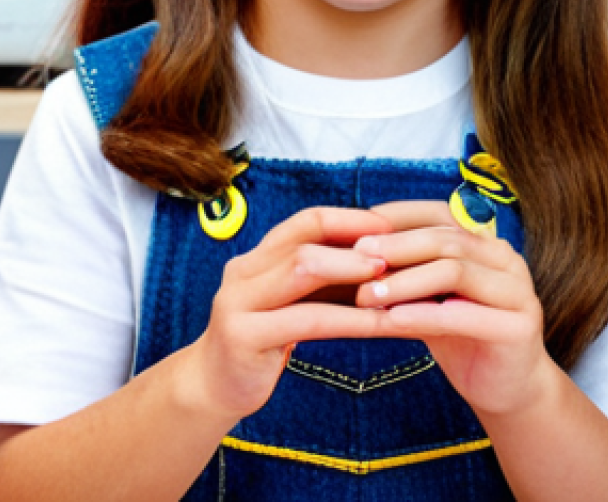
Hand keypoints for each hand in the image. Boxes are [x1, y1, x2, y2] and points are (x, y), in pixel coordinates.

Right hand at [186, 207, 392, 421]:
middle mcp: (244, 271)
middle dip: (353, 243)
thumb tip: (380, 260)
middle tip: (395, 254)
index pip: (305, 221)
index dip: (349, 219)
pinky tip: (379, 324)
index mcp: (256, 257)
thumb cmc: (262, 342)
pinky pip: (307, 320)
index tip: (390, 227)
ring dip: (351, 271)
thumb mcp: (288, 304)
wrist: (212, 387)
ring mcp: (239, 302)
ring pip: (302, 269)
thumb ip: (320, 282)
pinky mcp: (244, 336)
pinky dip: (349, 319)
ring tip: (389, 280)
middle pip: (304, 239)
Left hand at [352, 200, 554, 419]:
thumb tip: (353, 251)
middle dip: (396, 246)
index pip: (438, 214)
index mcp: (483, 241)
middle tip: (356, 256)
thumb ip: (405, 272)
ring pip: (454, 271)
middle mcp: (504, 257)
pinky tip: (393, 320)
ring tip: (367, 294)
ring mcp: (518, 290)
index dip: (397, 216)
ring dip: (405, 281)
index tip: (357, 225)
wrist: (506, 389)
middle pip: (445, 239)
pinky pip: (464, 315)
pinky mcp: (519, 327)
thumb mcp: (428, 297)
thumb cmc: (460, 335)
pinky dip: (424, 314)